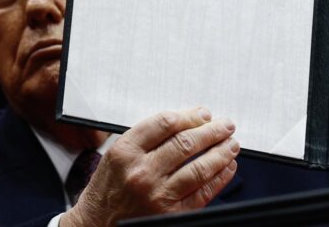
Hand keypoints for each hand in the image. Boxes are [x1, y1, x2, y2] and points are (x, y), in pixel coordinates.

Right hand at [60, 107, 239, 226]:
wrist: (96, 225)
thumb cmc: (109, 187)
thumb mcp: (118, 154)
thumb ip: (149, 136)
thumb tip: (190, 119)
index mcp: (126, 152)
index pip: (165, 124)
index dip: (191, 116)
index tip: (204, 114)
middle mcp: (142, 173)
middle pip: (186, 144)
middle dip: (212, 131)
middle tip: (226, 125)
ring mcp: (158, 195)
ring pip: (199, 168)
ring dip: (221, 153)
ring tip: (232, 144)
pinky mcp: (172, 214)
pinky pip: (204, 192)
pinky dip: (220, 177)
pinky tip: (228, 167)